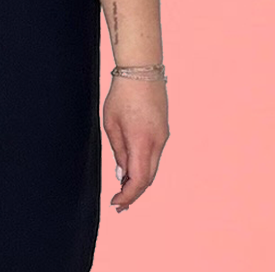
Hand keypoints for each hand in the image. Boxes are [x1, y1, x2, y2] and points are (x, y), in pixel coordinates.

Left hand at [103, 75, 169, 212]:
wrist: (142, 70)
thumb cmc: (121, 94)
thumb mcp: (111, 123)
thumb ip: (118, 150)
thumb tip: (123, 174)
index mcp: (142, 141)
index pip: (139, 180)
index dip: (128, 195)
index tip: (115, 203)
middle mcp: (157, 143)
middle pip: (149, 178)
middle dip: (134, 193)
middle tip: (119, 203)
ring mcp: (163, 137)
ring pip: (153, 168)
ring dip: (139, 180)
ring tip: (123, 188)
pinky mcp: (163, 131)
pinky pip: (154, 155)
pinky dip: (144, 166)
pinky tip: (132, 168)